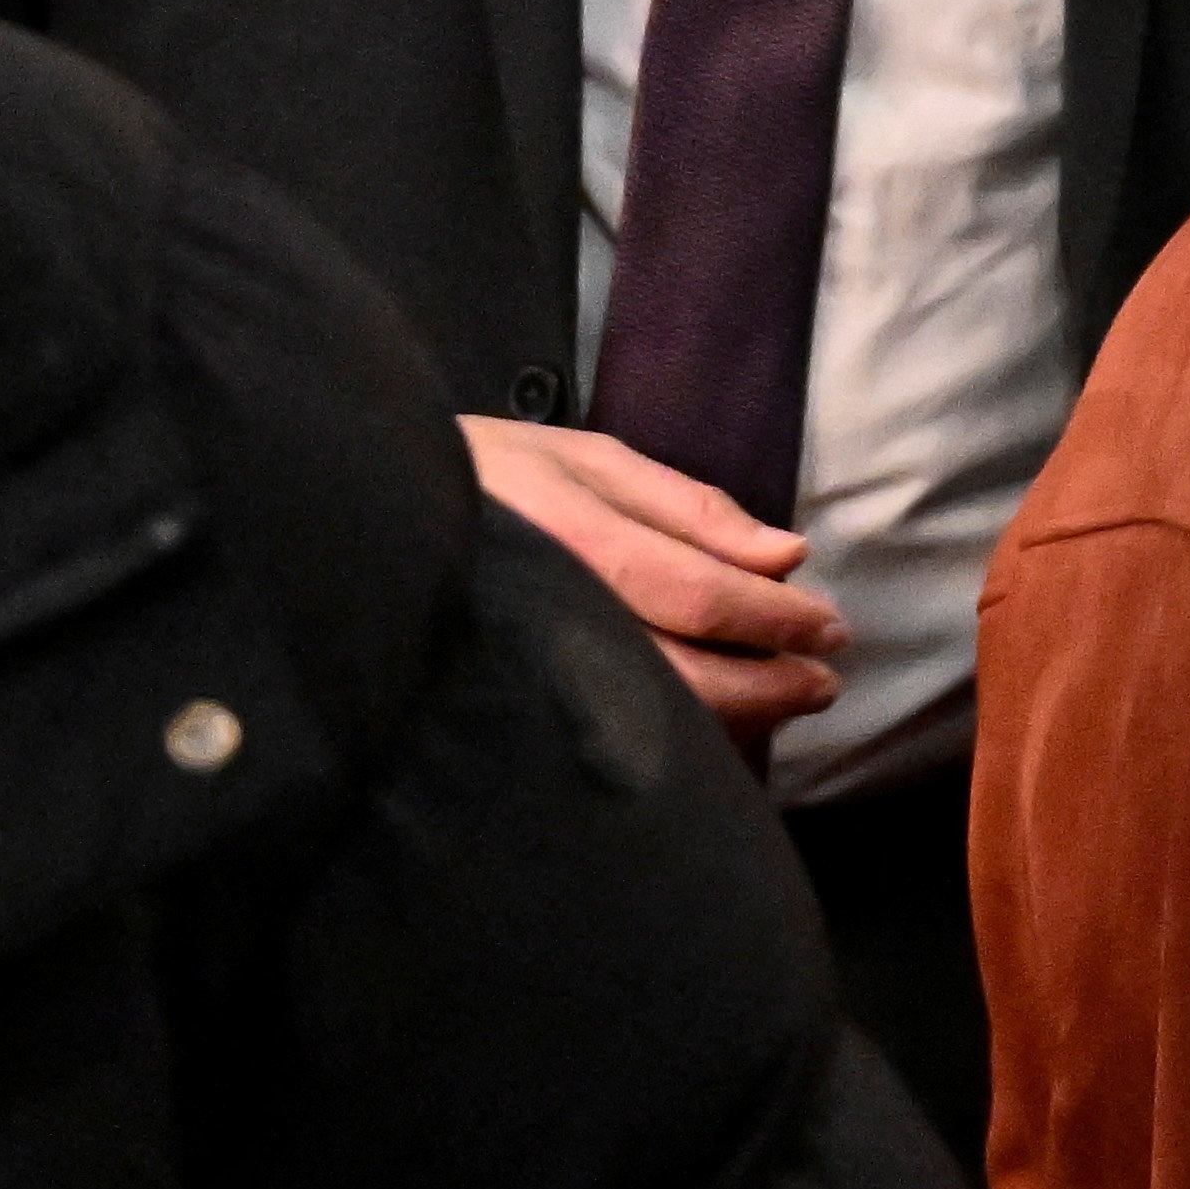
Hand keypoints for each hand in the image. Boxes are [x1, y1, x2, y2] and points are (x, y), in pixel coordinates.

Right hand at [463, 417, 845, 739]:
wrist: (357, 519)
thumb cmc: (487, 473)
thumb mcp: (588, 462)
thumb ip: (690, 509)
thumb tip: (788, 557)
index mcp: (571, 540)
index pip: (698, 594)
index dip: (775, 620)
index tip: (832, 631)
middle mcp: (547, 612)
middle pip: (677, 673)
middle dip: (765, 687)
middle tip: (824, 685)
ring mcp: (518, 668)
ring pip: (642, 713)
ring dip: (727, 716)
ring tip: (782, 701)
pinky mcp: (497, 704)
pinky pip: (598, 727)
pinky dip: (668, 725)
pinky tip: (706, 717)